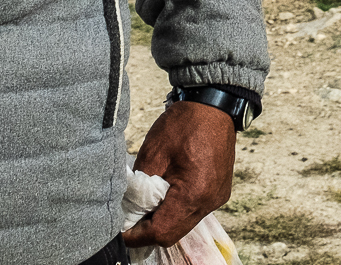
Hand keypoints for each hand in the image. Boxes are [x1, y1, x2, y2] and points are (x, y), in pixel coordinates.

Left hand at [121, 100, 234, 248]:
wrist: (215, 104)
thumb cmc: (185, 124)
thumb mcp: (153, 153)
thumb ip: (139, 187)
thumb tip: (128, 209)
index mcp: (194, 193)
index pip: (161, 231)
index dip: (137, 235)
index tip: (121, 230)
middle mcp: (209, 201)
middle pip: (173, 233)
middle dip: (149, 230)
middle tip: (130, 219)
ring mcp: (217, 197)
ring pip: (184, 224)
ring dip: (163, 220)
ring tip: (145, 205)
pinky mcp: (219, 191)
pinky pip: (194, 211)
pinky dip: (176, 210)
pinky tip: (165, 195)